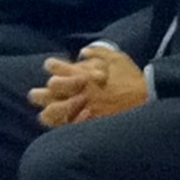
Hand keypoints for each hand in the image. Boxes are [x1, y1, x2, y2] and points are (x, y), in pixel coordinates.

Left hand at [29, 47, 147, 127]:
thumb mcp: (117, 58)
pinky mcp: (94, 121)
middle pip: (57, 93)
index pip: (63, 70)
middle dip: (42, 93)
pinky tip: (60, 127)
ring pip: (62, 111)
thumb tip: (83, 51)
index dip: (53, 67)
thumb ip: (98, 53)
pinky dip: (66, 126)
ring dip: (50, 112)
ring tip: (42, 115)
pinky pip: (75, 125)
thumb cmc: (131, 76)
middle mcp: (84, 91)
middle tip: (33, 94)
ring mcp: (88, 107)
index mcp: (88, 75)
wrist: (147, 97)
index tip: (48, 66)